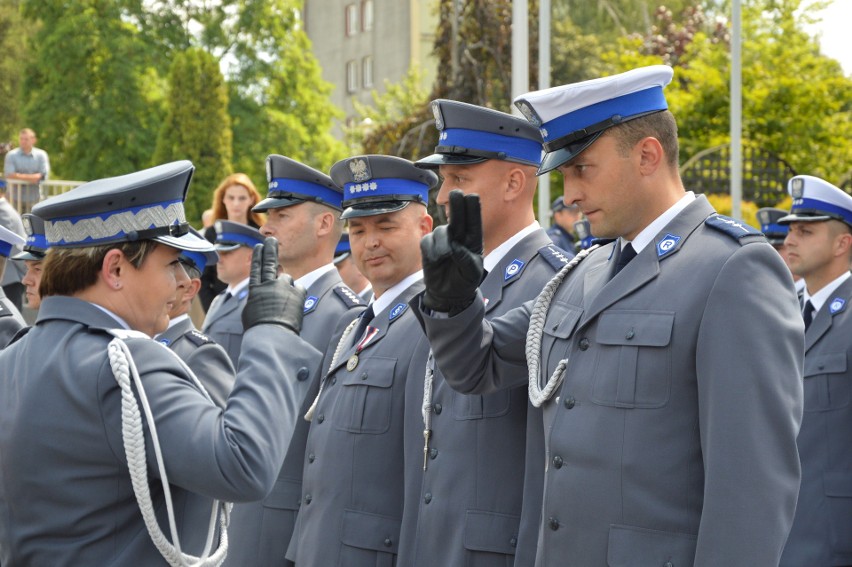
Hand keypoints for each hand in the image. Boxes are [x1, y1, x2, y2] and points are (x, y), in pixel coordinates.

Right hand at [241, 237, 305, 332]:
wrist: (272, 335)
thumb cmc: (260, 328)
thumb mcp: (252, 311)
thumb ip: (259, 298)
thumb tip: (263, 295)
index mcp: (255, 290)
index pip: (256, 269)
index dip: (258, 257)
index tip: (259, 247)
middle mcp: (269, 284)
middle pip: (270, 263)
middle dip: (270, 250)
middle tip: (271, 240)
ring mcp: (284, 286)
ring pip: (288, 279)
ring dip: (287, 288)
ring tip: (284, 305)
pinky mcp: (298, 291)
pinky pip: (299, 289)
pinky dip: (297, 296)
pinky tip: (293, 307)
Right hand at [420, 190, 483, 314]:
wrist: (448, 294)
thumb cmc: (465, 281)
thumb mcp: (472, 273)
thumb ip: (466, 260)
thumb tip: (455, 246)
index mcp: (473, 239)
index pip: (474, 220)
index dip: (473, 208)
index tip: (472, 196)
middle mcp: (459, 236)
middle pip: (457, 216)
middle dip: (456, 204)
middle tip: (455, 193)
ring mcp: (443, 240)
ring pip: (441, 231)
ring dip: (442, 242)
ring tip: (445, 256)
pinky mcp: (429, 246)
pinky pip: (427, 241)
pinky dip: (431, 249)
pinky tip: (435, 259)